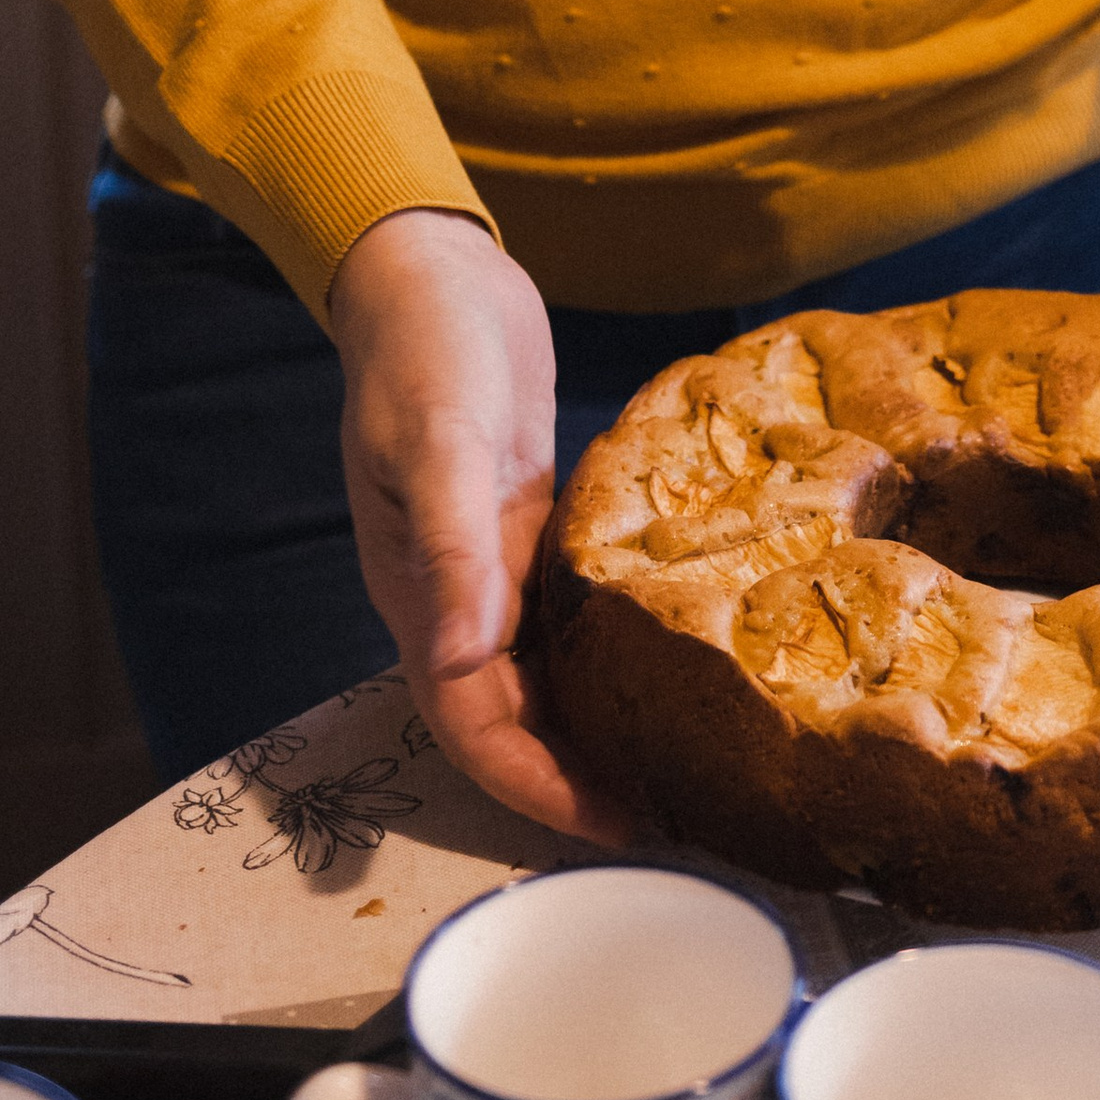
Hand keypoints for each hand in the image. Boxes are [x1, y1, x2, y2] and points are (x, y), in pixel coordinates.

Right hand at [329, 208, 629, 839]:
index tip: (609, 826)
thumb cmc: (423, 350)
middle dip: (577, 778)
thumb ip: (451, 546)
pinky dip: (611, 649)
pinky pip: (568, 614)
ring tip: (680, 759)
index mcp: (420, 596)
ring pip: (543, 675)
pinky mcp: (531, 524)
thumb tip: (463, 655)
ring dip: (597, 724)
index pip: (473, 728)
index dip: (534, 788)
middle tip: (670, 816)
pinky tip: (671, 658)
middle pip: (513, 721)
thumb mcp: (437, 441)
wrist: (429, 272)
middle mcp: (457, 597)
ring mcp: (493, 562)